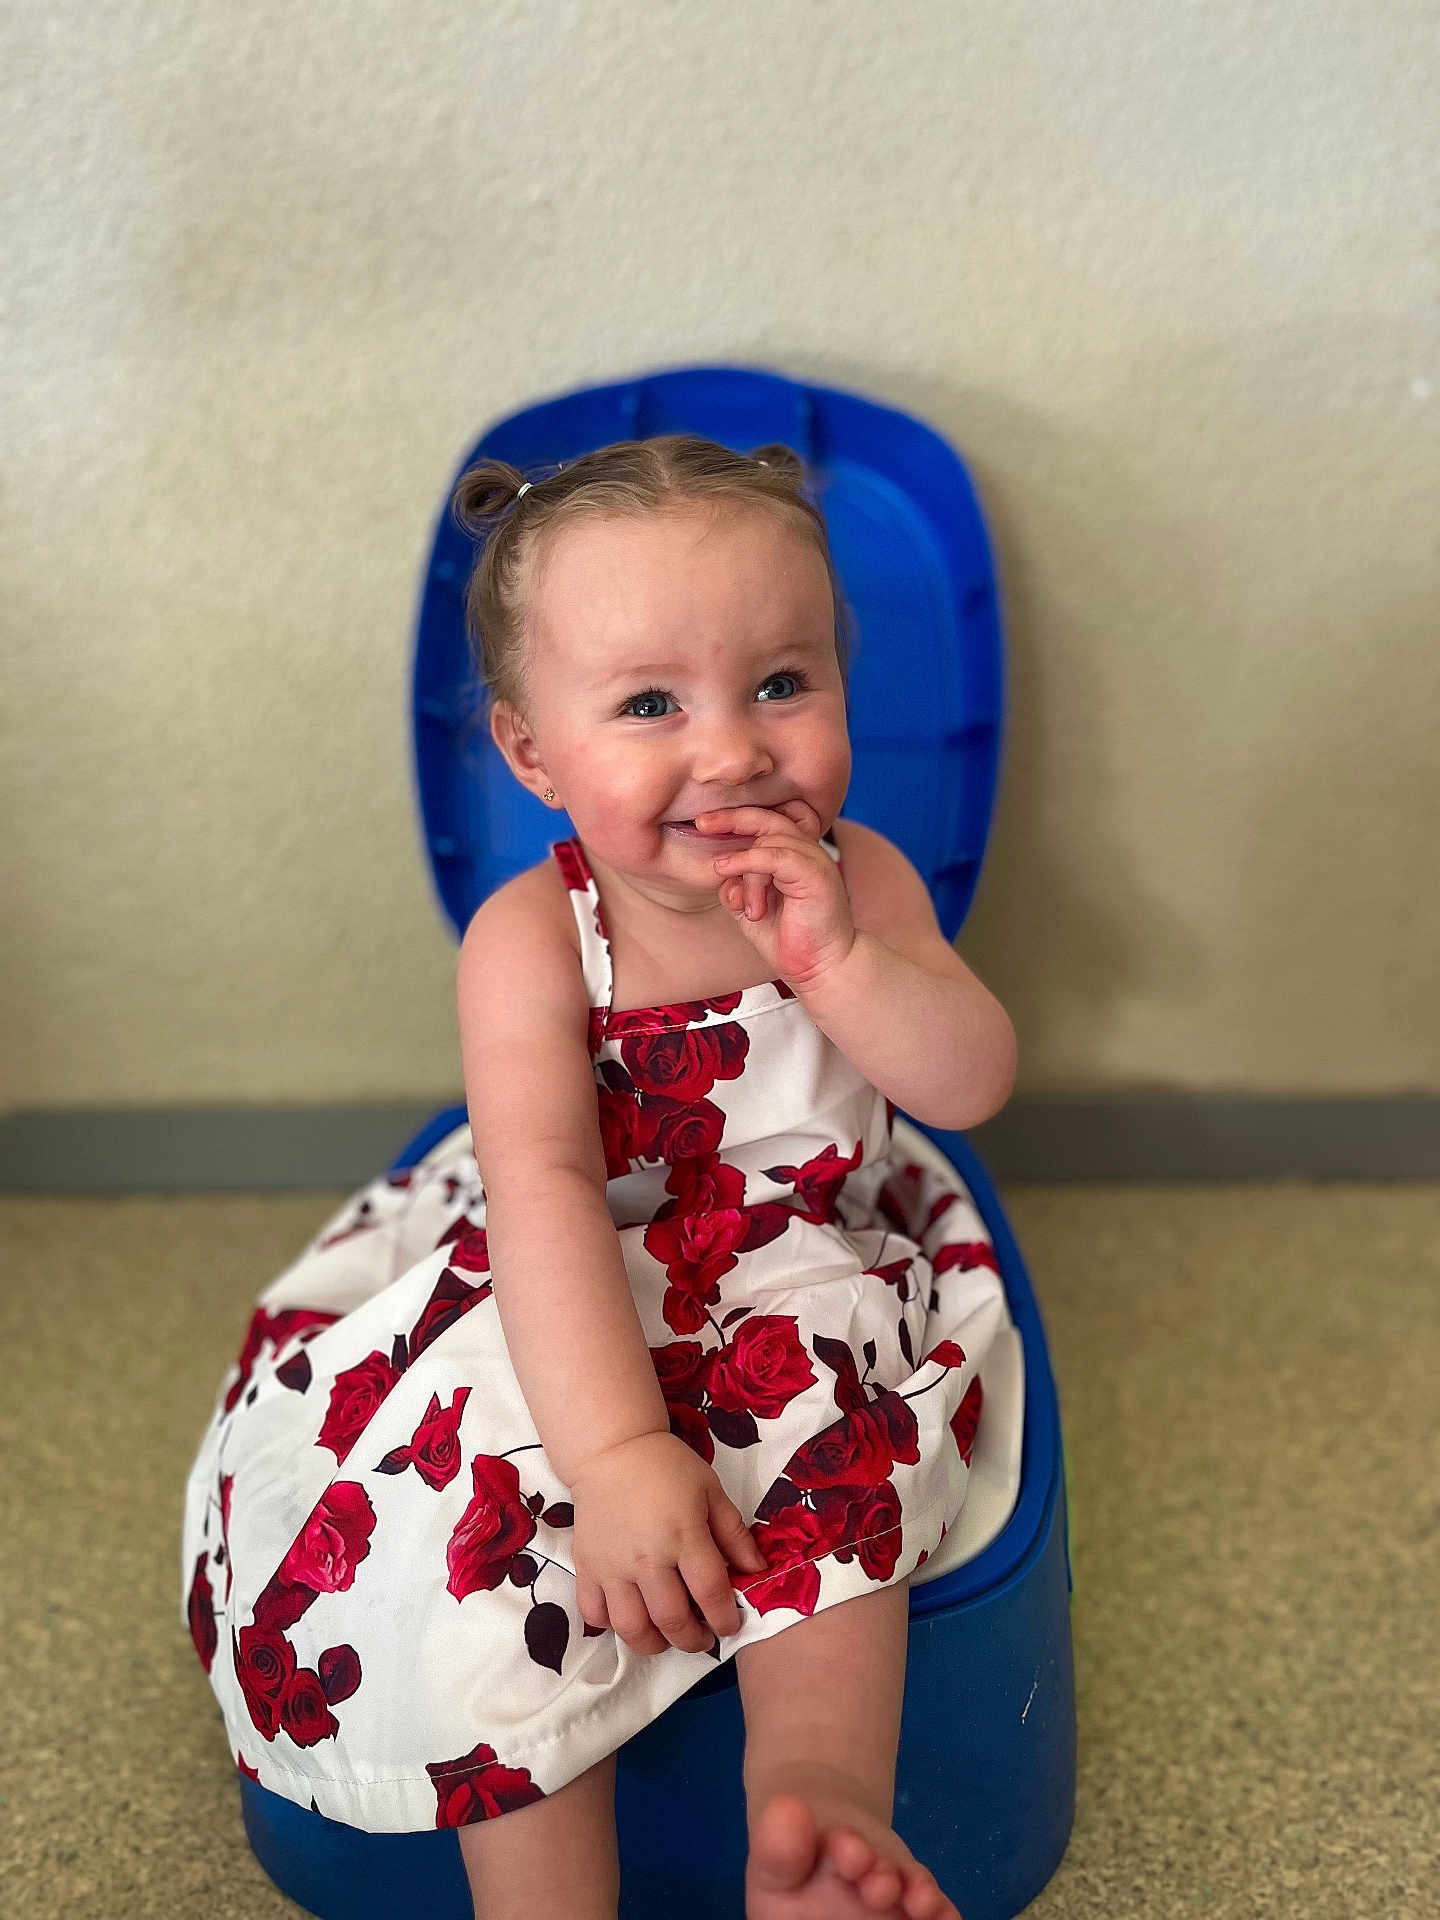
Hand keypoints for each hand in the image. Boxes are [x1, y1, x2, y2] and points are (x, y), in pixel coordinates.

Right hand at [570, 1431, 766, 1654]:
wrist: (612, 1450)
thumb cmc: (667, 1468)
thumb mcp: (711, 1491)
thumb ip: (734, 1534)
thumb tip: (757, 1572)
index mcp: (683, 1534)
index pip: (710, 1592)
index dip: (726, 1618)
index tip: (731, 1625)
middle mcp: (646, 1557)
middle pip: (671, 1619)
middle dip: (693, 1640)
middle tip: (703, 1638)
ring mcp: (612, 1565)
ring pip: (631, 1627)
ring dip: (654, 1643)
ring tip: (667, 1636)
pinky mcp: (586, 1567)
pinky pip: (594, 1613)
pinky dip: (611, 1626)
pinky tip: (630, 1615)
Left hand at [699, 800, 856, 990]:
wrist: (820, 968)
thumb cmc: (791, 940)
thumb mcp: (750, 909)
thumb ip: (735, 887)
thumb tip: (720, 868)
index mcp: (794, 856)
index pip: (766, 822)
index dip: (736, 818)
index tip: (704, 822)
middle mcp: (807, 852)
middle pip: (767, 818)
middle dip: (731, 818)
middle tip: (701, 823)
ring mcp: (814, 860)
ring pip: (767, 842)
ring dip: (746, 871)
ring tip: (749, 908)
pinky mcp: (816, 874)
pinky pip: (776, 855)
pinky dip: (748, 861)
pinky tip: (728, 871)